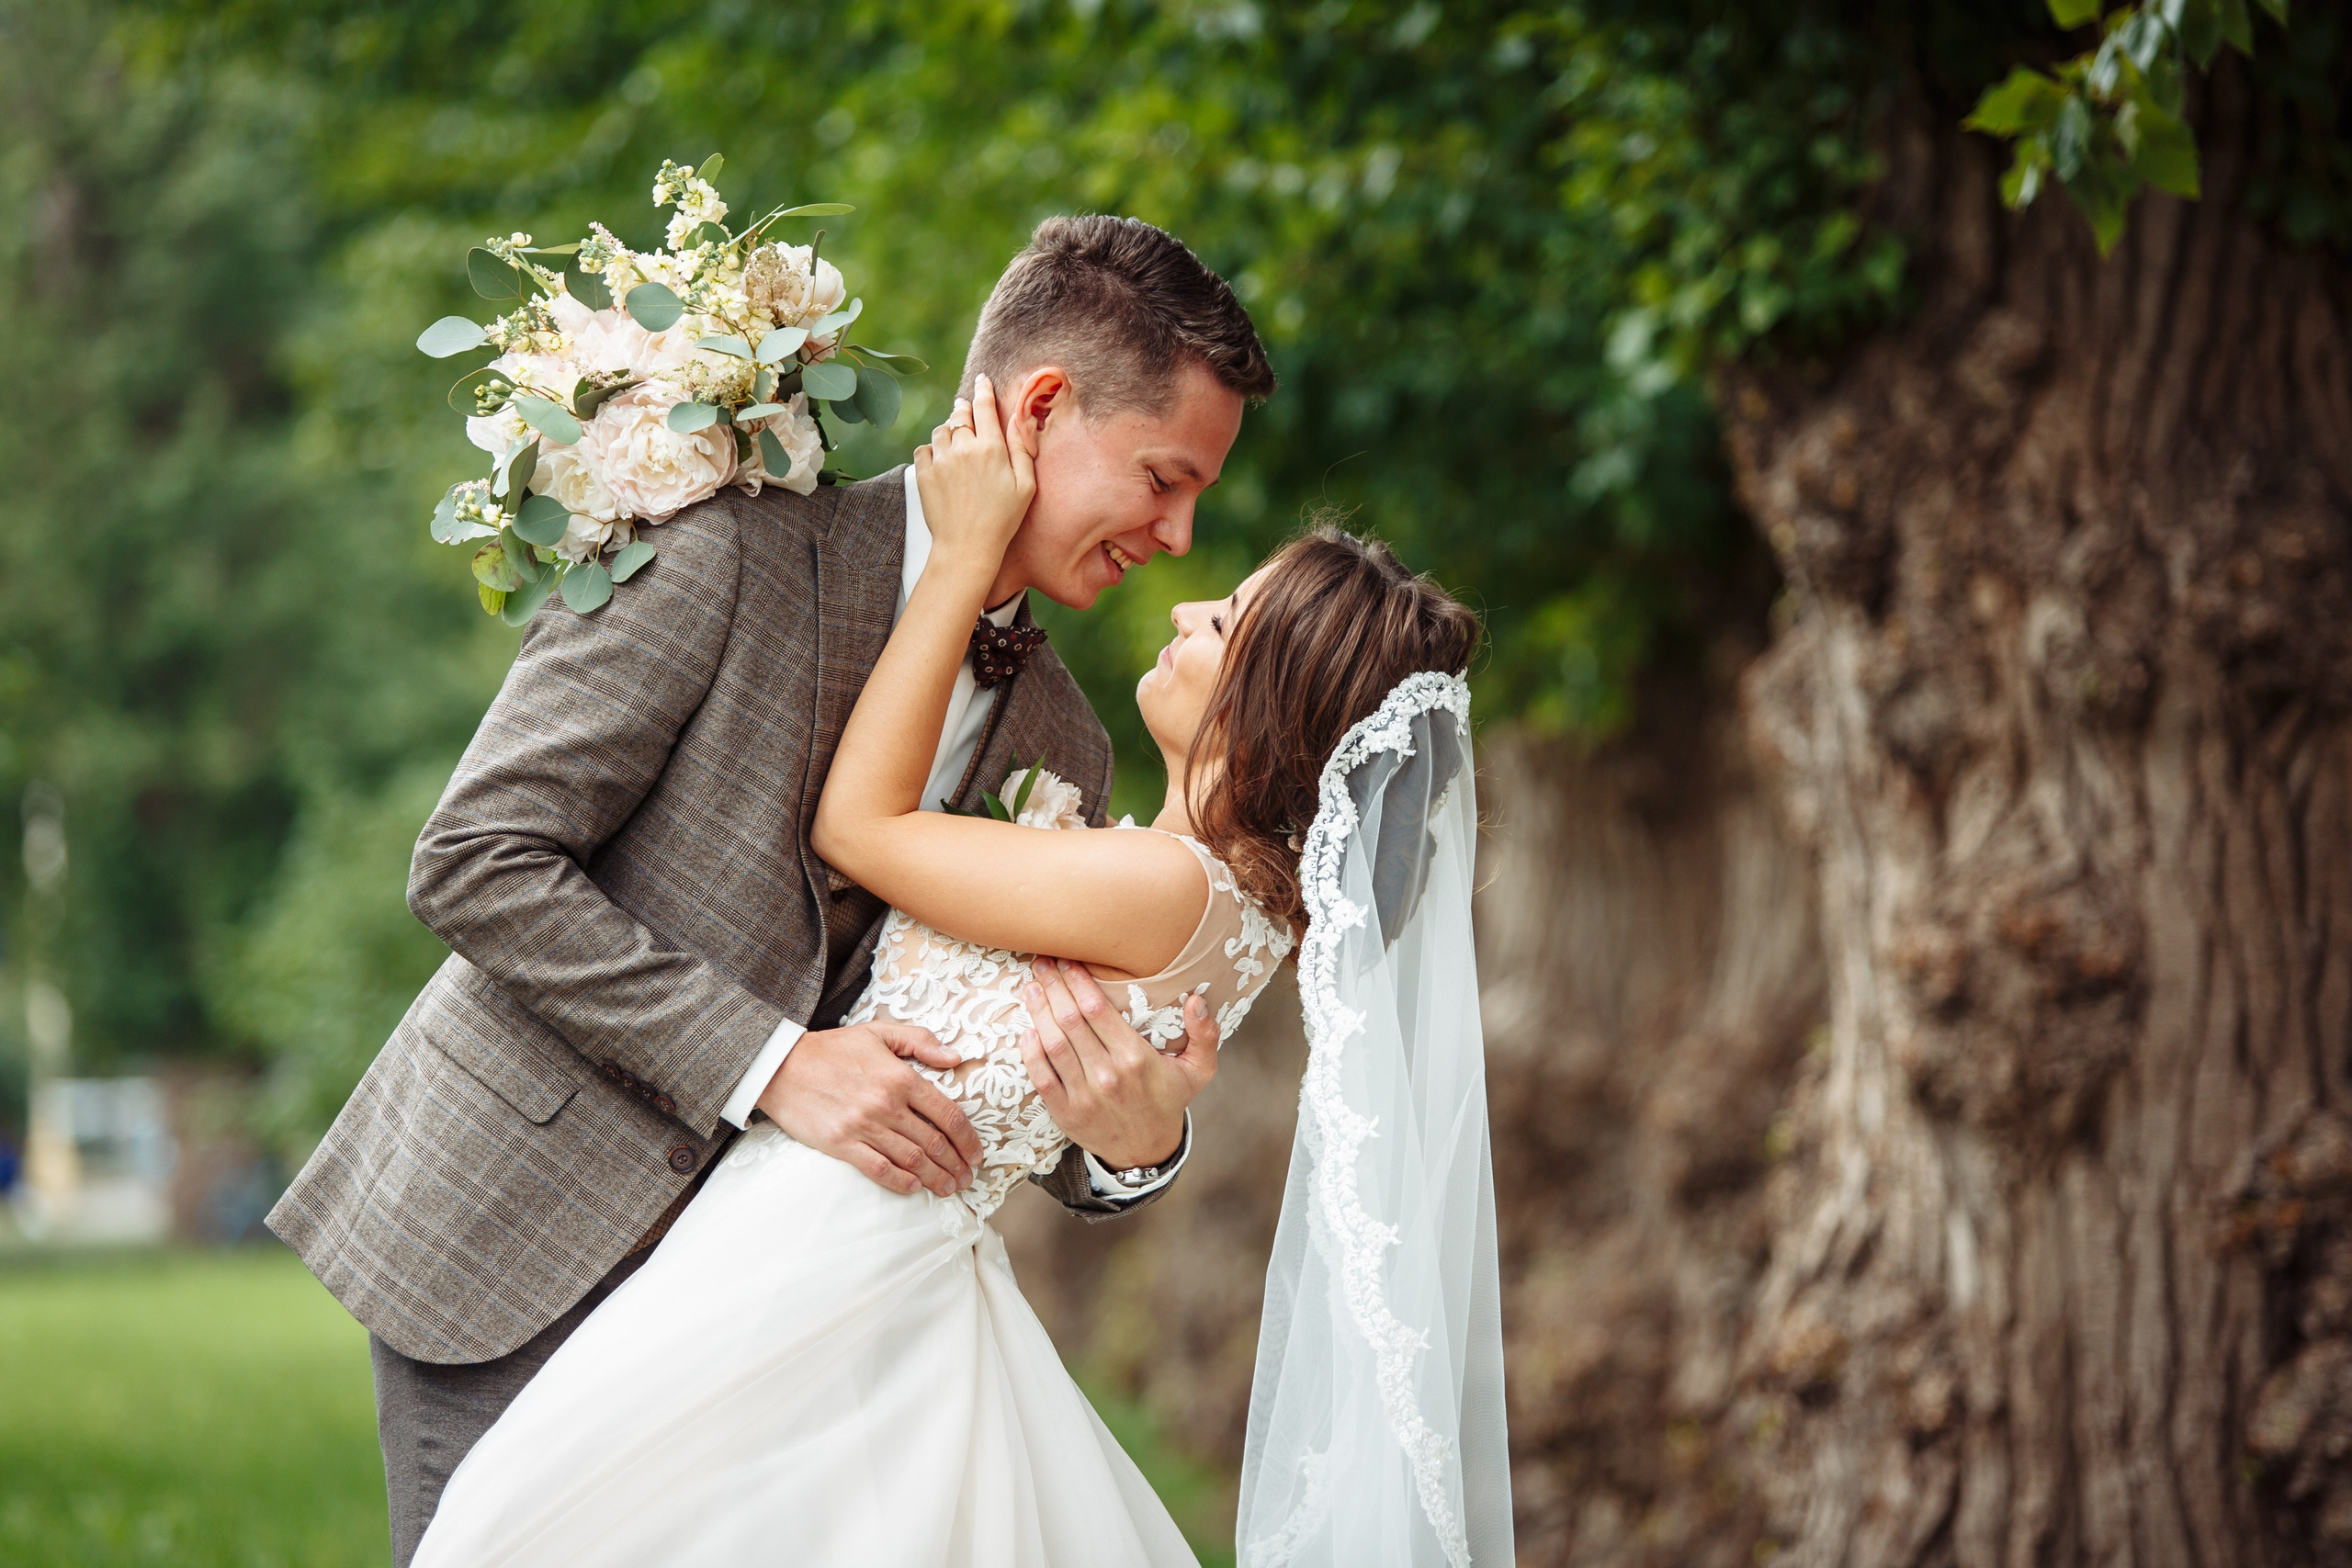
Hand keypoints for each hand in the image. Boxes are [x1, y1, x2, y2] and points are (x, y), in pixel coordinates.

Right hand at [757, 1021, 983, 1196]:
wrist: (780, 1066)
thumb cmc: (831, 1049)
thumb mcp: (878, 1032)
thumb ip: (920, 1042)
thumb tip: (956, 1056)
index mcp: (900, 1077)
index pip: (947, 1114)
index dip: (968, 1138)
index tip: (977, 1153)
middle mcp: (887, 1104)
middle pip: (934, 1143)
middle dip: (957, 1164)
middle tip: (968, 1178)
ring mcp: (863, 1126)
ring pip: (911, 1160)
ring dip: (935, 1178)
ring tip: (948, 1187)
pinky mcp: (841, 1144)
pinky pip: (878, 1169)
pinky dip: (901, 1182)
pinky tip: (914, 1188)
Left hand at [913, 373, 1034, 572]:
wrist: (967, 547)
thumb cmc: (1002, 520)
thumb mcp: (1025, 486)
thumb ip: (1021, 449)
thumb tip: (1017, 419)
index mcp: (991, 448)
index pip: (984, 406)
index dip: (983, 389)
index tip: (982, 380)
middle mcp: (963, 448)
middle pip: (960, 413)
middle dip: (964, 408)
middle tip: (966, 408)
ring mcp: (940, 460)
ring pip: (941, 430)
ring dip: (948, 430)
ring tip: (956, 441)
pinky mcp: (923, 474)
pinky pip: (924, 449)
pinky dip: (931, 449)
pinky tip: (941, 460)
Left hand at [1019, 958, 1218, 1171]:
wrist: (1147, 1152)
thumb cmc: (1169, 1101)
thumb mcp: (1199, 1070)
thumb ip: (1204, 1034)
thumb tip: (1197, 1000)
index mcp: (1136, 1058)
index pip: (1096, 1009)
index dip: (1077, 980)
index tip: (1068, 961)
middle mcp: (1107, 1075)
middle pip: (1070, 1020)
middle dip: (1053, 986)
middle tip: (1043, 963)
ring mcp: (1083, 1095)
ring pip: (1052, 1044)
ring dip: (1038, 1011)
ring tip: (1031, 987)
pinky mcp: (1065, 1112)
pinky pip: (1041, 1076)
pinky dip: (1030, 1051)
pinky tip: (1027, 1029)